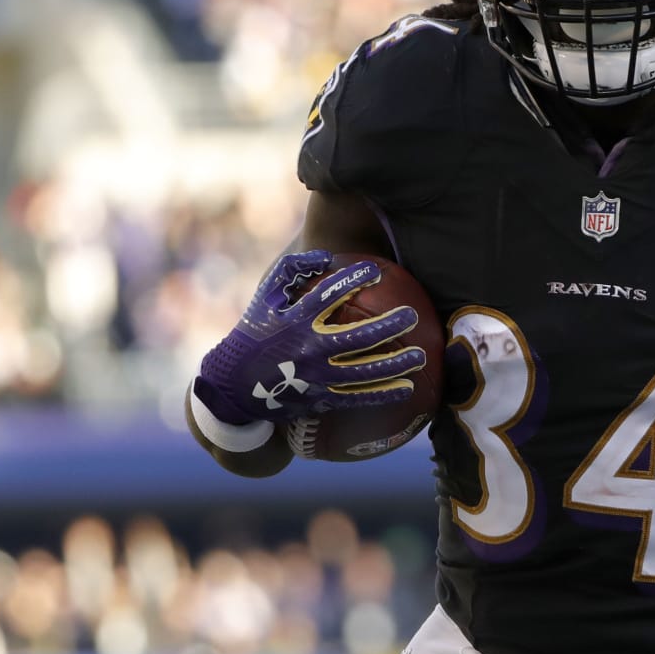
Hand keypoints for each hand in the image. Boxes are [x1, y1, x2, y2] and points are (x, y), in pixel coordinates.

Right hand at [195, 250, 426, 425]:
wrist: (234, 385)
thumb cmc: (255, 332)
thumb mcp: (265, 297)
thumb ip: (292, 270)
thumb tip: (326, 255)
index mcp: (295, 321)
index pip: (328, 296)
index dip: (353, 281)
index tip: (375, 273)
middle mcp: (308, 349)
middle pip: (356, 337)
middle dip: (388, 326)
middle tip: (412, 316)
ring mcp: (315, 376)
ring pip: (363, 371)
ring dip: (394, 364)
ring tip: (420, 356)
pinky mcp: (319, 398)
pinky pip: (356, 397)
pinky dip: (382, 394)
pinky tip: (407, 388)